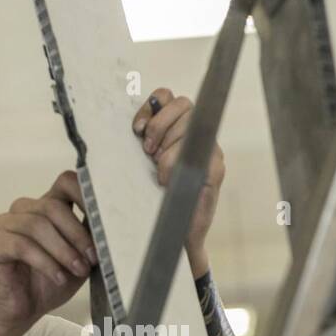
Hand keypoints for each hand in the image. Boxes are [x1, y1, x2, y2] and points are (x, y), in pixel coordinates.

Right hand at [0, 170, 96, 329]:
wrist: (19, 312)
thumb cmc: (48, 284)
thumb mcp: (79, 260)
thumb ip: (90, 240)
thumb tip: (112, 226)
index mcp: (47, 208)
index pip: (66, 183)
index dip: (84, 194)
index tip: (102, 219)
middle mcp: (24, 210)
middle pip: (53, 205)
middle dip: (77, 234)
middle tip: (92, 259)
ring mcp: (6, 224)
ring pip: (38, 225)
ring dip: (63, 250)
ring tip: (77, 270)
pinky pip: (22, 245)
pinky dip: (46, 263)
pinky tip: (58, 277)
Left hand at [133, 88, 224, 276]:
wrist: (174, 238)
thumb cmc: (155, 203)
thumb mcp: (142, 169)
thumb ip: (140, 143)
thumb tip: (119, 122)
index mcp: (177, 130)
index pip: (166, 97)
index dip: (151, 106)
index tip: (137, 129)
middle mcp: (197, 137)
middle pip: (181, 104)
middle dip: (160, 126)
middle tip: (148, 153)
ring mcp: (210, 151)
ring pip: (189, 122)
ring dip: (169, 143)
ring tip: (158, 167)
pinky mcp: (216, 169)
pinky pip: (198, 150)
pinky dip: (176, 161)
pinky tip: (166, 178)